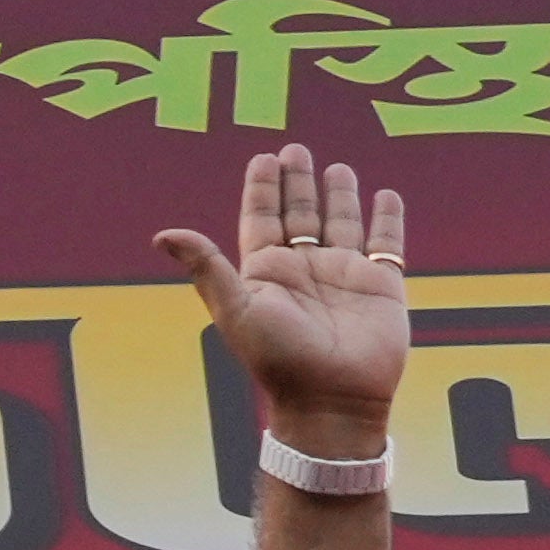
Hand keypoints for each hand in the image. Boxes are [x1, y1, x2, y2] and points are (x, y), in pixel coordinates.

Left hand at [156, 141, 410, 452]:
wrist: (332, 400)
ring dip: (339, 195)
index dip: (262, 189)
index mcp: (266, 272)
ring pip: (342, 222)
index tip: (264, 157)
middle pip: (300, 214)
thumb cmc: (278, 360)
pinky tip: (384, 195)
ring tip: (336, 166)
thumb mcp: (236, 310)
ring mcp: (343, 275)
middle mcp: (304, 269)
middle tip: (296, 148)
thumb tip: (162, 234)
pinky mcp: (381, 286)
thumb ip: (206, 268)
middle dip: (298, 182)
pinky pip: (385, 243)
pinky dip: (387, 218)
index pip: (262, 218)